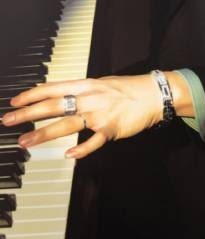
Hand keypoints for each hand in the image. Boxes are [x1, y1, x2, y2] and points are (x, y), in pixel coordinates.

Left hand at [1, 75, 164, 158]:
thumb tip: (60, 95)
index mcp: (87, 85)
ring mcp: (100, 114)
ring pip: (67, 124)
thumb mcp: (102, 83)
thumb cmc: (130, 88)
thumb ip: (81, 91)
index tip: (14, 102)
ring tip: (25, 141)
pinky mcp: (112, 129)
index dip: (32, 95)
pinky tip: (68, 154)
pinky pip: (93, 142)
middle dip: (28, 115)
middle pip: (53, 106)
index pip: (53, 88)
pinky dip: (81, 149)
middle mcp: (90, 98)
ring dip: (43, 134)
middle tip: (8, 121)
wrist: (156, 94)